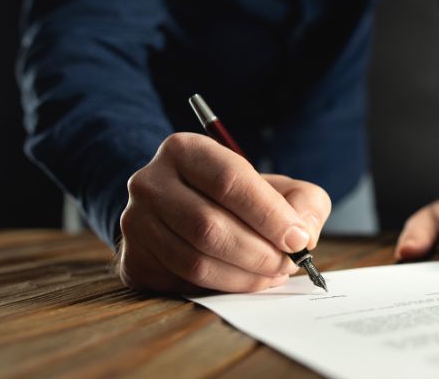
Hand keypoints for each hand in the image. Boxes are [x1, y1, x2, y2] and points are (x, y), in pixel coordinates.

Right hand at [116, 133, 330, 292]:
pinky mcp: (134, 260)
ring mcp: (135, 223)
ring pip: (196, 260)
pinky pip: (184, 283)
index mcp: (185, 150)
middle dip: (259, 252)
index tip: (297, 238)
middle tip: (289, 263)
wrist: (186, 211)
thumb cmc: (239, 199)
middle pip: (209, 226)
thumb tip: (303, 235)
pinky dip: (224, 288)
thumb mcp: (278, 186)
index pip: (229, 181)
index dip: (268, 214)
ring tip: (273, 273)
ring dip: (245, 276)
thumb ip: (304, 202)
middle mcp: (150, 182)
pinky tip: (246, 279)